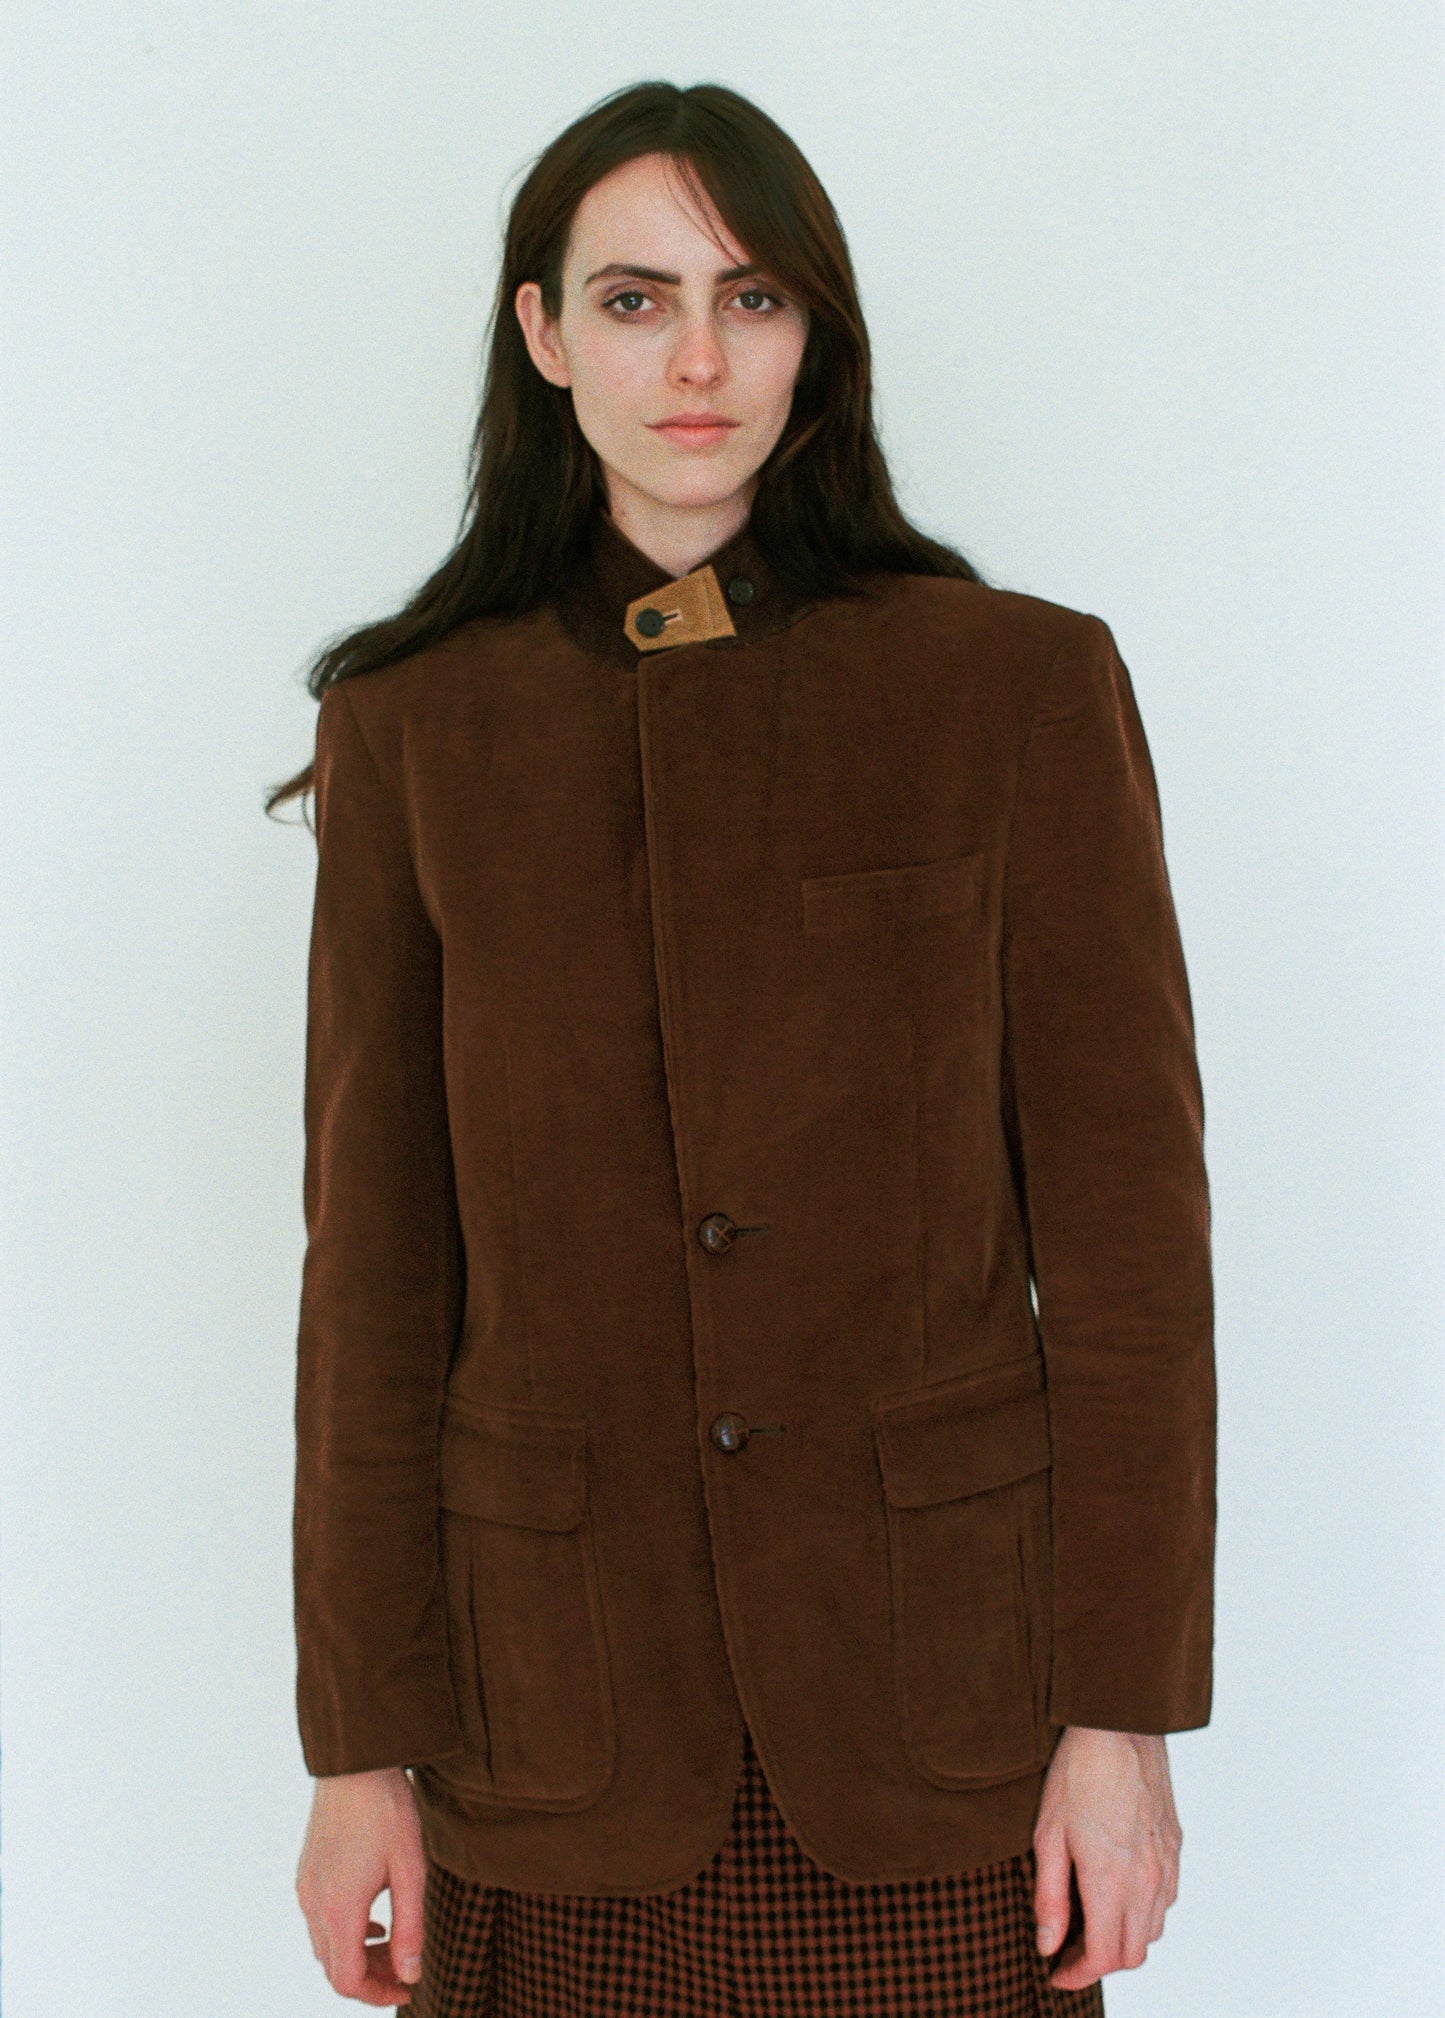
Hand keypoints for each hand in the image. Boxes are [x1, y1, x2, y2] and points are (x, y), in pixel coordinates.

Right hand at [296, 1765, 427, 2005]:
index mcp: (338, 1908)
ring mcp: (306, 1887)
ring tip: (393, 1947)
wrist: (354, 1762)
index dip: (377, 1995)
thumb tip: (410, 1974)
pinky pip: (319, 1921)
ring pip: (325, 1947)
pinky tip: (373, 1921)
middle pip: (334, 1968)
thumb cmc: (386, 1809)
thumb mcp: (410, 1869)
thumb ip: (410, 1927)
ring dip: (357, 1957)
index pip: (347, 1980)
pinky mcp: (306, 1872)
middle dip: (369, 1979)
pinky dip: (345, 1934)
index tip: (407, 1988)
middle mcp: (313, 1903)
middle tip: (405, 1972)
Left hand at [1032, 1725, 1181, 1988]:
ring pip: (1154, 1930)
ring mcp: (1167, 1864)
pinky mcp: (1175, 1846)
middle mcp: (1147, 1880)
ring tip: (1089, 1922)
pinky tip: (1118, 1892)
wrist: (1120, 1724)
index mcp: (1111, 1881)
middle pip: (1133, 1953)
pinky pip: (1166, 1900)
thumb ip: (1049, 1896)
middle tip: (1067, 1951)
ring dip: (1124, 1939)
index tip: (1055, 1972)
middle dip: (1100, 1963)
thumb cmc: (1078, 1772)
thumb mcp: (1047, 1834)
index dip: (1077, 1974)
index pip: (1104, 1957)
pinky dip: (1144, 1912)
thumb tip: (1048, 1944)